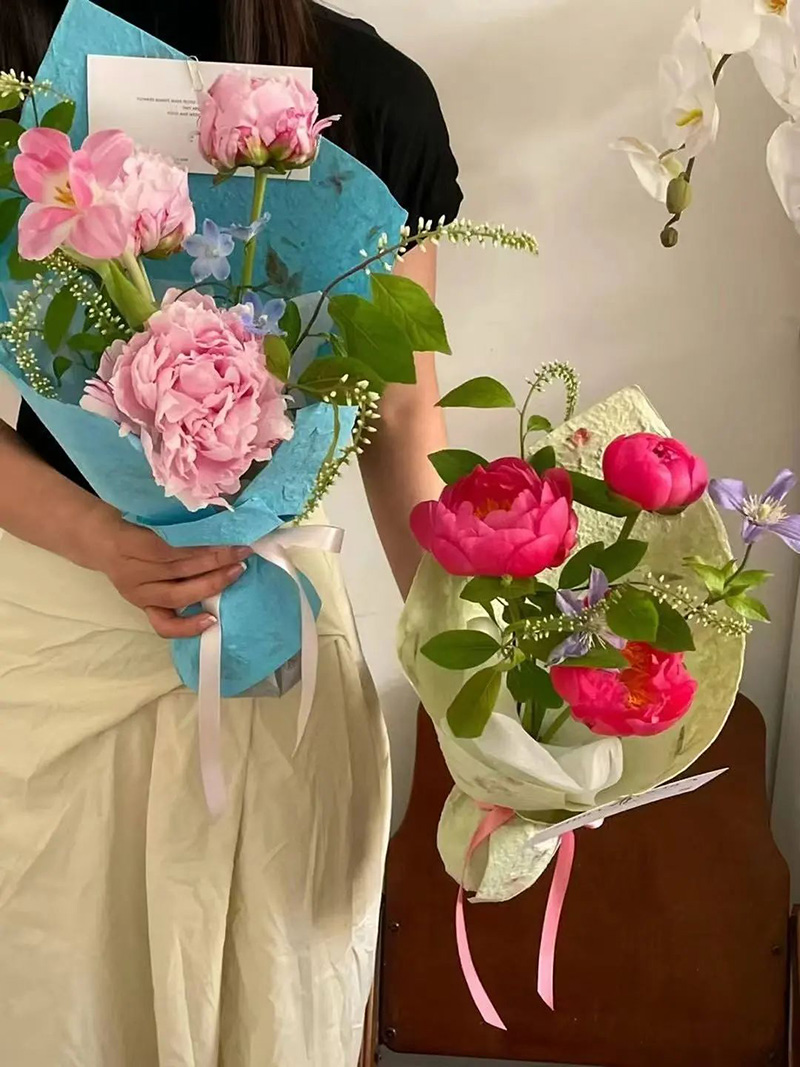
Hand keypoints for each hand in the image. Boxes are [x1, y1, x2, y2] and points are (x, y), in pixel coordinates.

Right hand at [94, 511, 249, 638]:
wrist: (100, 541)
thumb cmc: (131, 521)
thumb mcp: (148, 513)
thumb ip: (176, 520)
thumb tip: (220, 516)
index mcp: (129, 542)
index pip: (171, 548)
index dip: (202, 546)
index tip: (231, 538)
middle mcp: (132, 572)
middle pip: (178, 570)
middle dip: (215, 562)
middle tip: (241, 553)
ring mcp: (137, 593)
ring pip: (176, 597)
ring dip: (210, 586)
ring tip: (235, 574)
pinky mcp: (142, 608)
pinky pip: (164, 625)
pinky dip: (188, 626)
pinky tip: (211, 620)